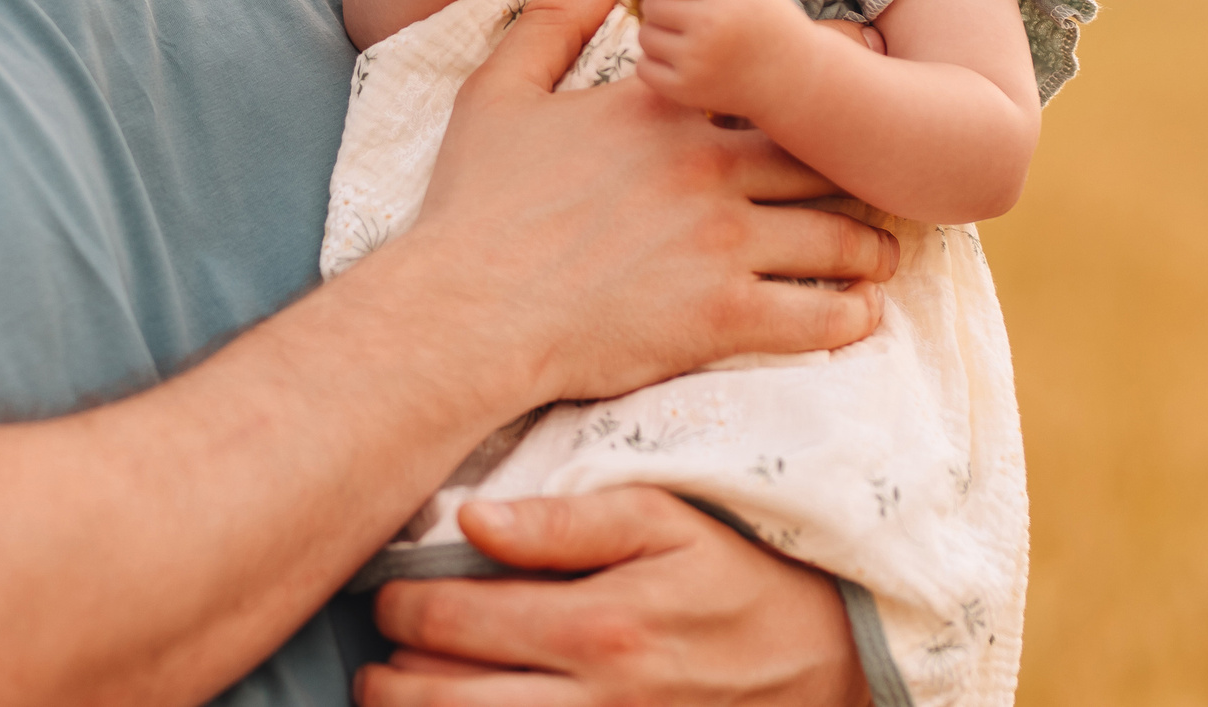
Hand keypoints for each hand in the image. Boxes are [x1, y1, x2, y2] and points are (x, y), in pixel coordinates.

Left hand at [359, 489, 869, 706]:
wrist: (828, 657)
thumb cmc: (736, 575)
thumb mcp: (665, 521)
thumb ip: (565, 521)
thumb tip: (469, 518)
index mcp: (598, 627)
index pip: (453, 620)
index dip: (402, 604)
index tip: (391, 592)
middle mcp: (596, 702)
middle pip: (443, 703)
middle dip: (390, 679)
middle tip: (379, 656)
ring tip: (400, 696)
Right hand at [402, 0, 895, 409]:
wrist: (467, 308)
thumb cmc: (474, 206)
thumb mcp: (498, 93)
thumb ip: (552, 23)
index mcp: (663, 110)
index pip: (763, 85)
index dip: (809, 91)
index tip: (838, 99)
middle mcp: (706, 165)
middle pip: (817, 158)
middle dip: (852, 171)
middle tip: (877, 183)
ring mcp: (722, 241)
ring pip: (839, 236)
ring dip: (868, 247)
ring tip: (877, 255)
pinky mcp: (725, 314)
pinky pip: (822, 316)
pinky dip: (852, 316)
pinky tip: (858, 314)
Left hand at [619, 0, 823, 122]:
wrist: (795, 77)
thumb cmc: (767, 18)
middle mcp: (709, 23)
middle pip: (650, 3)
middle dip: (659, 4)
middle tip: (686, 13)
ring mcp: (697, 60)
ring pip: (644, 36)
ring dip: (658, 34)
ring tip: (691, 38)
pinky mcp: (687, 90)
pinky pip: (644, 68)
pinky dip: (656, 64)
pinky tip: (685, 61)